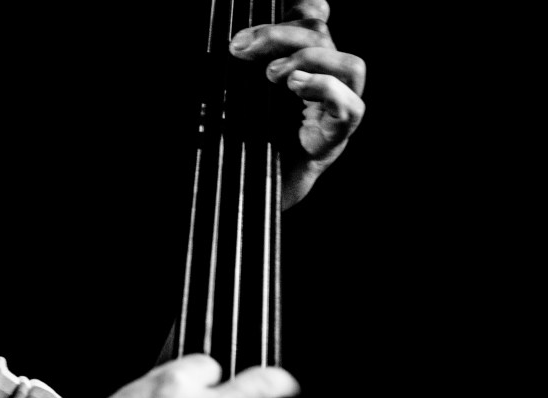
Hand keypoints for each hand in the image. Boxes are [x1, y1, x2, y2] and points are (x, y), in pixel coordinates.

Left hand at [229, 0, 365, 207]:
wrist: (250, 192)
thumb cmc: (244, 142)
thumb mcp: (235, 96)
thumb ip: (240, 69)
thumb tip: (236, 44)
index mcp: (303, 64)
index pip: (316, 18)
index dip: (301, 5)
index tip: (257, 21)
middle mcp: (326, 81)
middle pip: (323, 37)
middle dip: (279, 34)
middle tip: (240, 49)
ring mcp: (338, 109)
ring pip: (349, 65)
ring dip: (309, 60)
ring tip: (272, 76)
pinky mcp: (338, 136)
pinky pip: (348, 104)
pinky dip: (323, 88)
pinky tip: (293, 87)